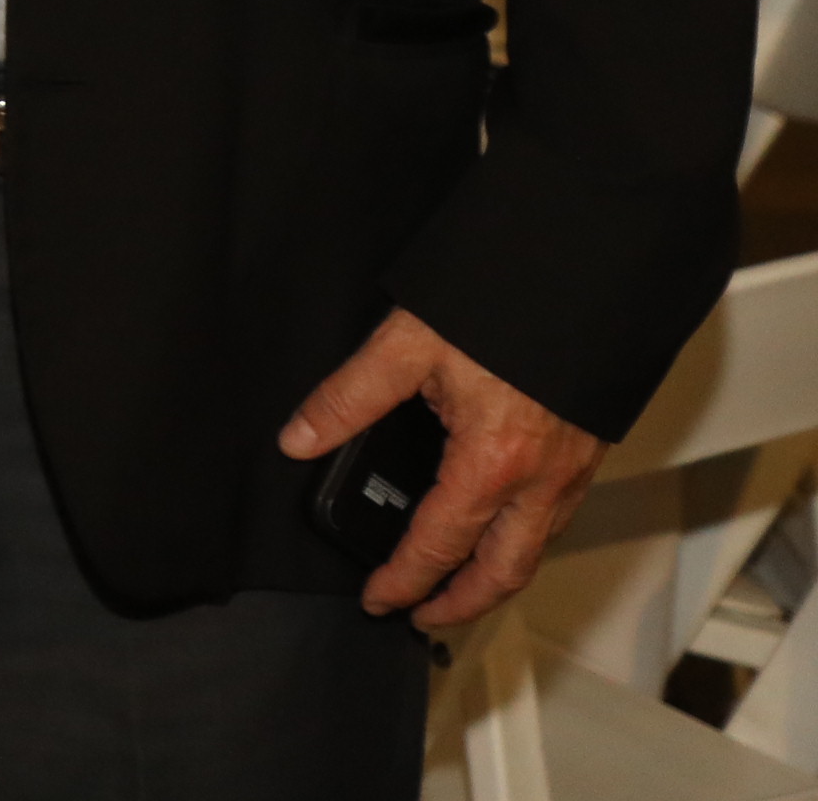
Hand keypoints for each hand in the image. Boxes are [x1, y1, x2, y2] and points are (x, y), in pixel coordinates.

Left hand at [280, 308, 605, 626]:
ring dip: (497, 575)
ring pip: (536, 547)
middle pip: (503, 571)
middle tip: (423, 616)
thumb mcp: (407, 344)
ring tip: (459, 582)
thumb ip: (349, 397)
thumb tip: (299, 438)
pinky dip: (524, 538)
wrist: (579, 271)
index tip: (378, 600)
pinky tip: (500, 524)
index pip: (439, 545)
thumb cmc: (503, 304)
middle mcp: (542, 478)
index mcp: (492, 462)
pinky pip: (557, 515)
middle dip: (462, 603)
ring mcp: (574, 468)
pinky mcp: (588, 448)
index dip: (404, 580)